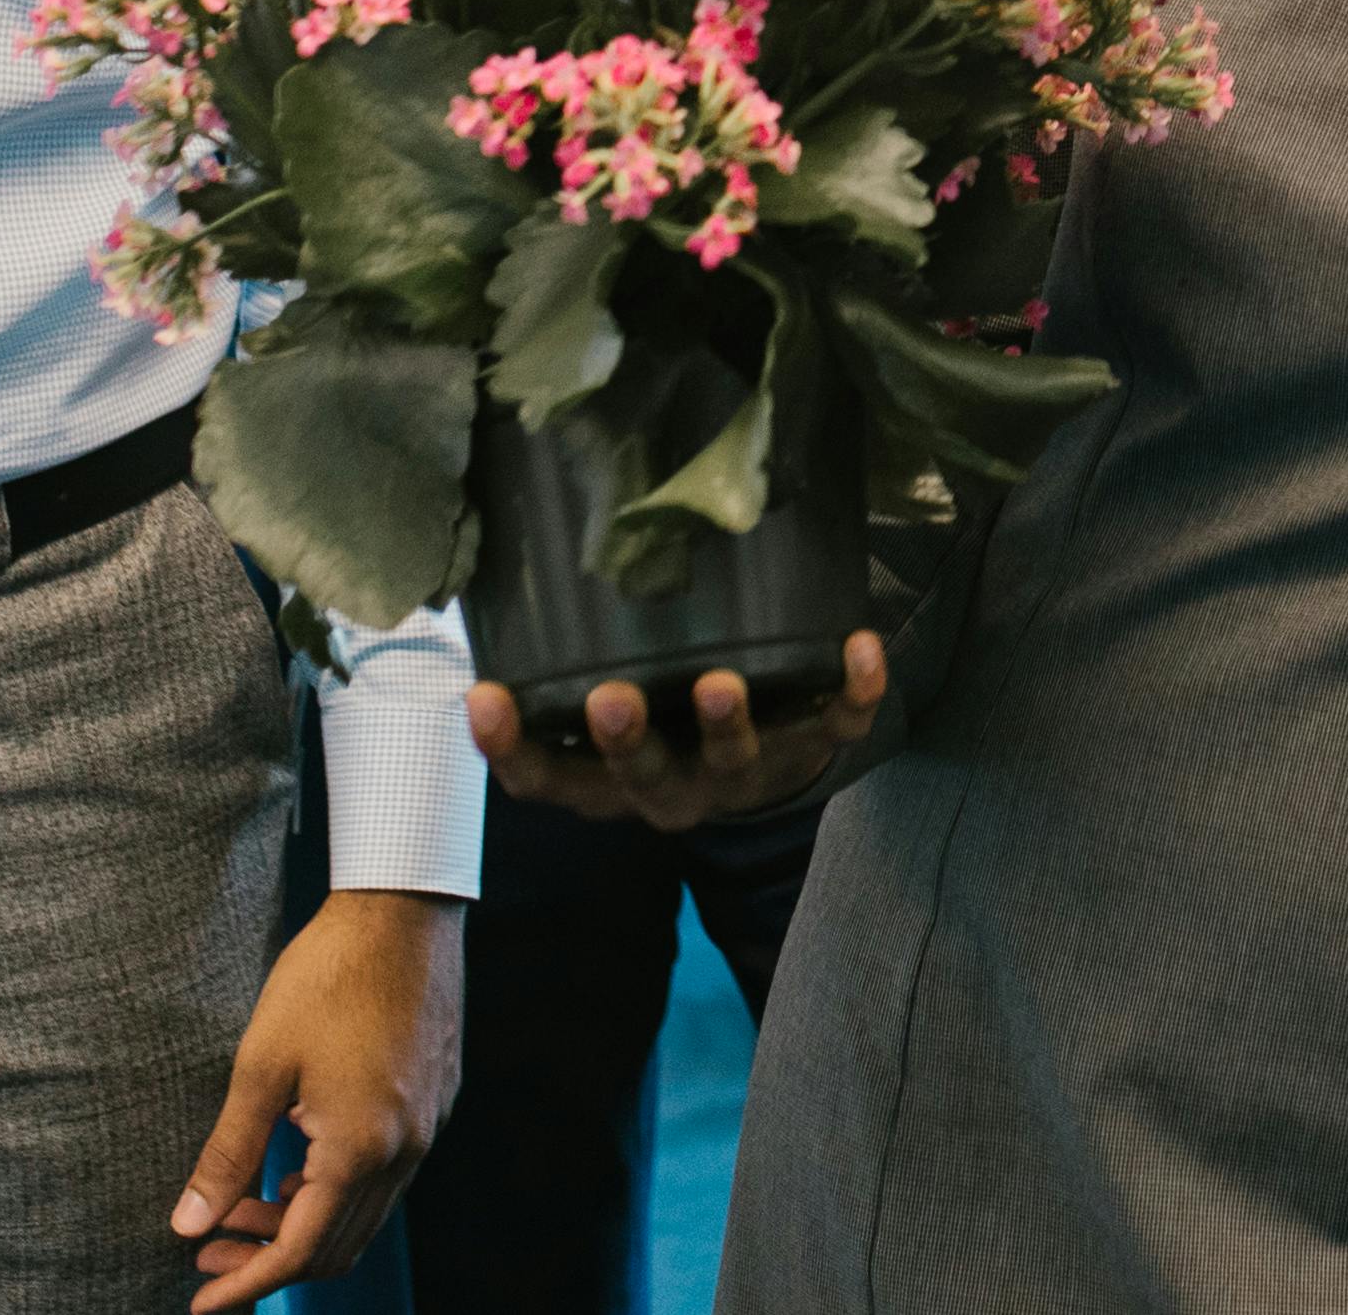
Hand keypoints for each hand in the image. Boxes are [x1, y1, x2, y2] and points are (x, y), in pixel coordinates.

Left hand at [168, 887, 457, 1309]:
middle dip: (267, 1262)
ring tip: (241, 1208)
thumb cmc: (327, 976)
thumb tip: (188, 1225)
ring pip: (362, 1214)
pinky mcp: (436, 1102)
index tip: (201, 1303)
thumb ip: (227, 1155)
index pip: (298, 1253)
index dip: (246, 1286)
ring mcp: (428, 1127)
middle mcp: (404, 1150)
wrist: (404, 908)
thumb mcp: (260, 1066)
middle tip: (208, 1255)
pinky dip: (335, 1191)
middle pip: (335, 1246)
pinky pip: (386, 1176)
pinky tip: (295, 1162)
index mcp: (359, 1147)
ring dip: (300, 1225)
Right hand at [465, 644, 884, 829]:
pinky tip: (861, 647)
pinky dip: (854, 693)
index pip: (546, 779)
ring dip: (727, 726)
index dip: (512, 749)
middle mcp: (669, 789)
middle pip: (639, 778)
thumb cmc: (661, 718)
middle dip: (625, 742)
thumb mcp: (606, 705)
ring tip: (722, 683)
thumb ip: (569, 659)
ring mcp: (741, 777)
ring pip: (732, 763)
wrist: (759, 771)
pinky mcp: (810, 750)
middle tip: (611, 698)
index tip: (485, 698)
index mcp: (608, 784)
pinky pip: (837, 729)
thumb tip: (508, 558)